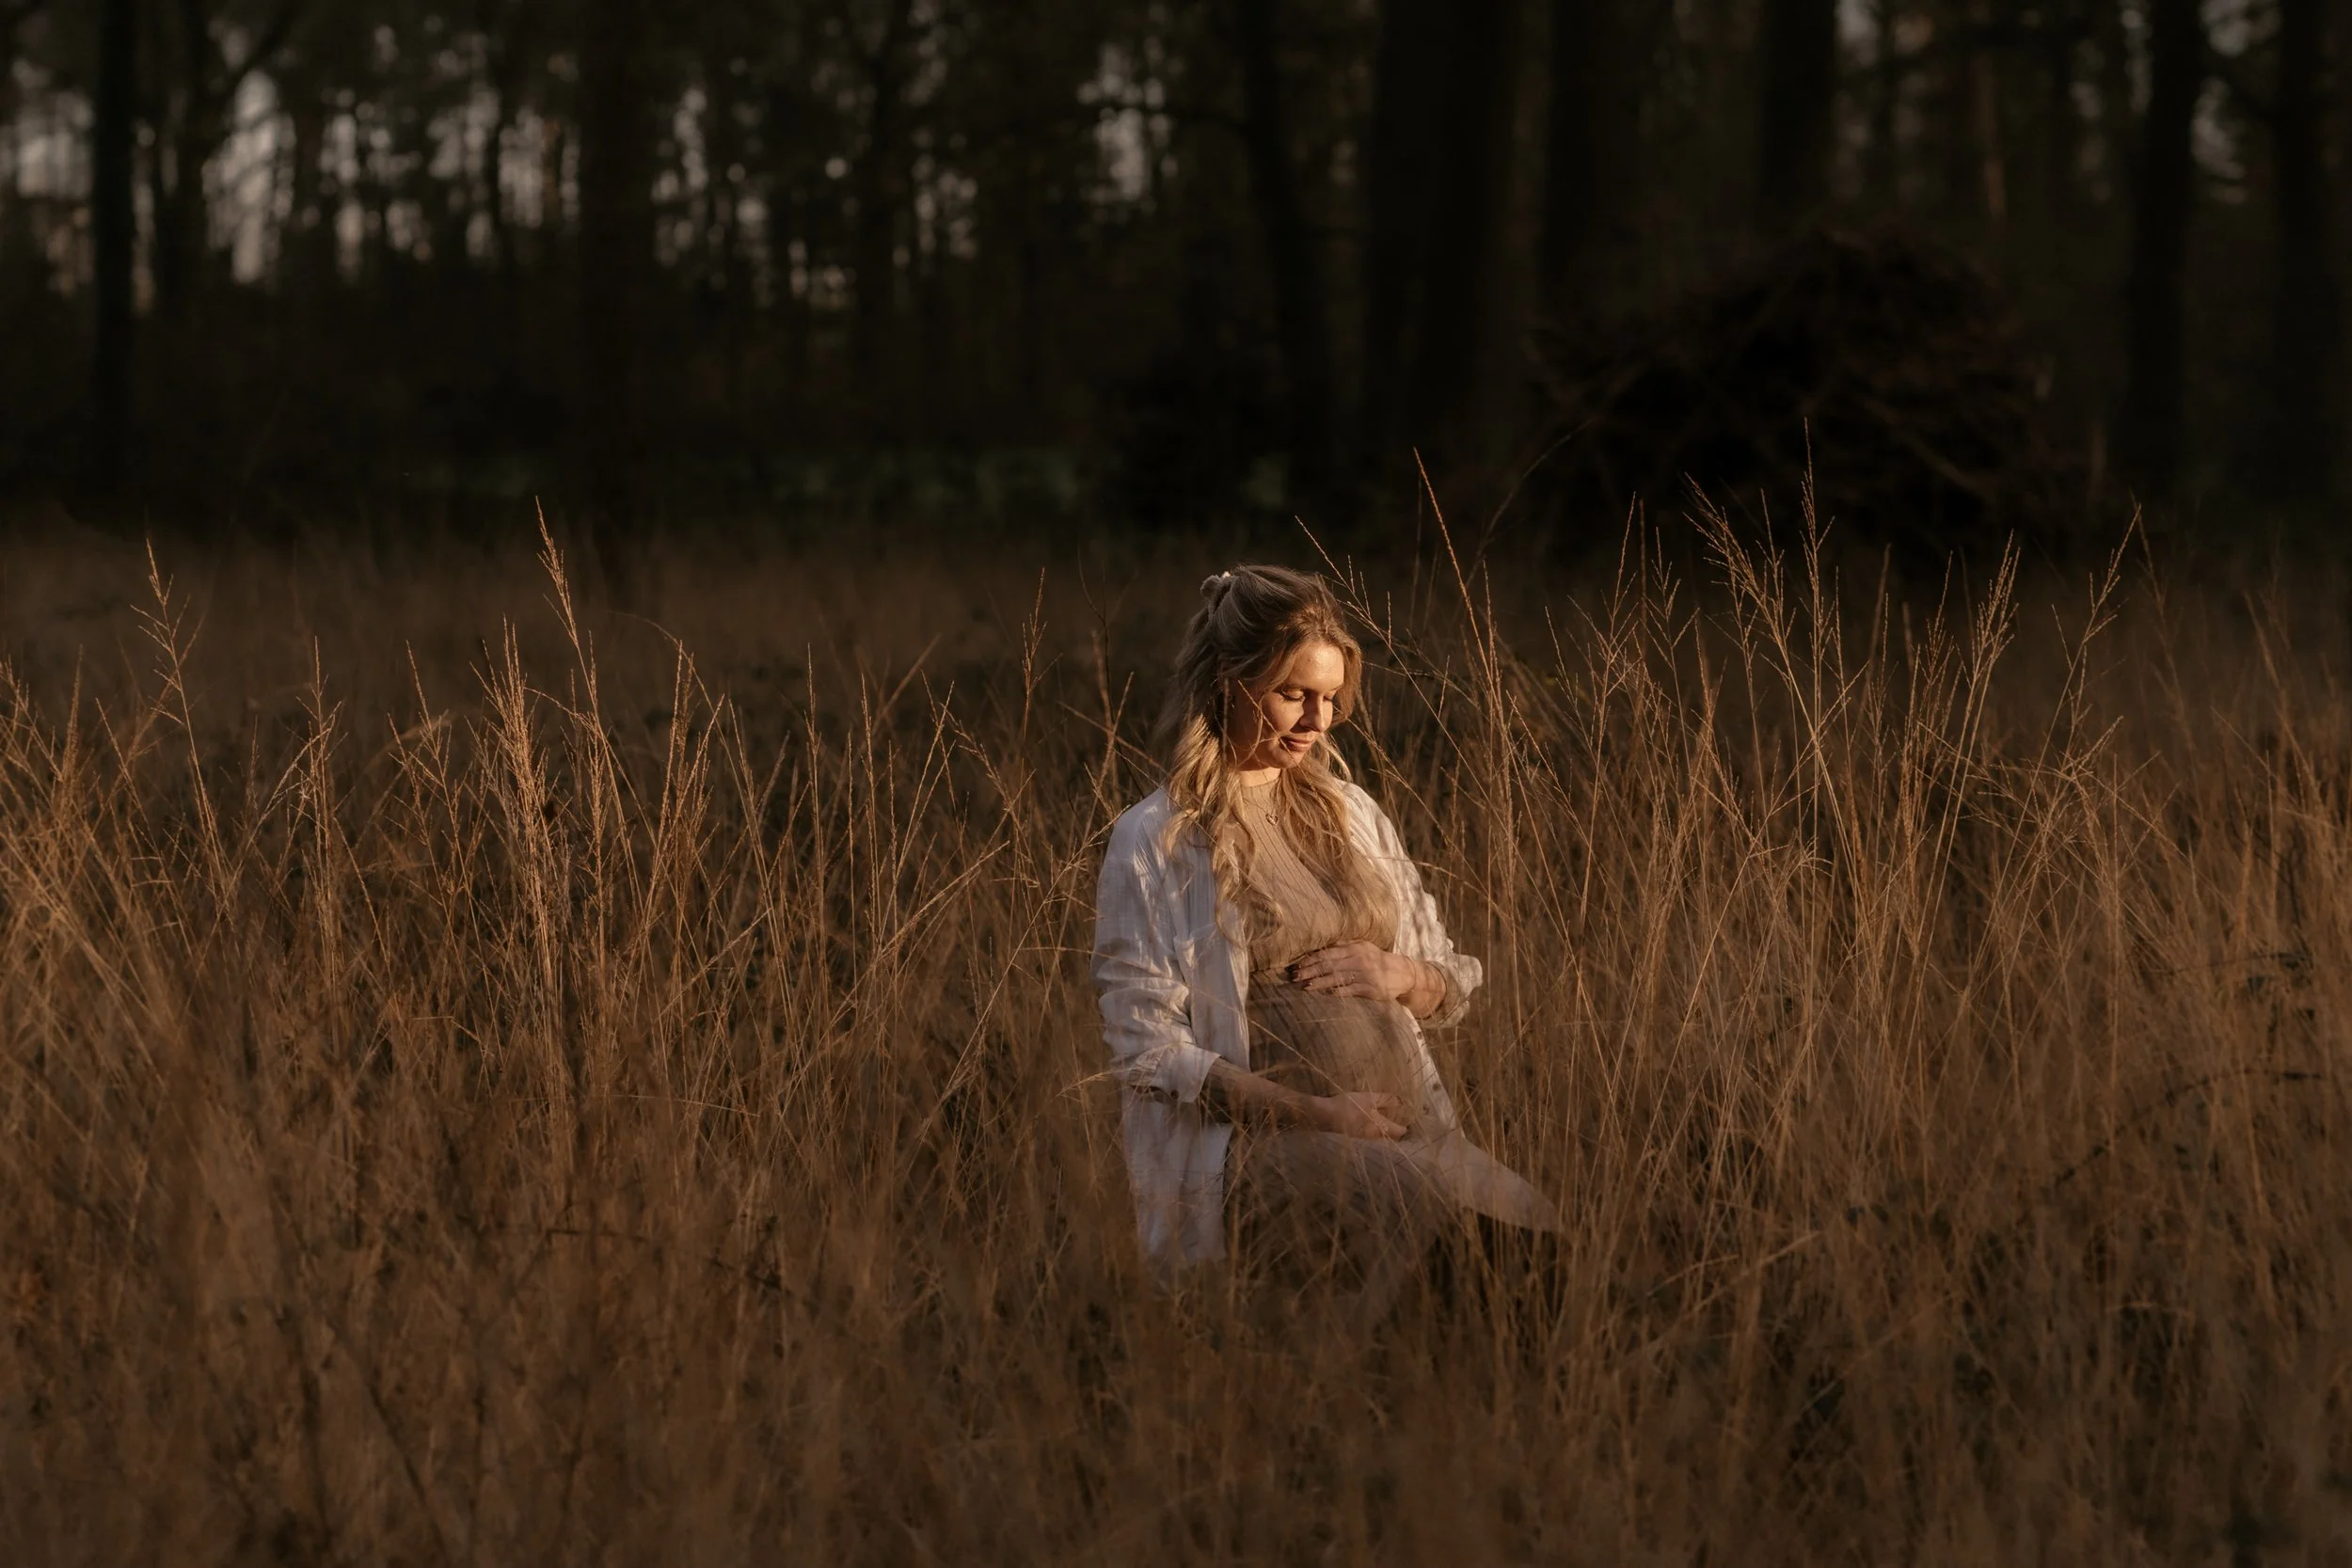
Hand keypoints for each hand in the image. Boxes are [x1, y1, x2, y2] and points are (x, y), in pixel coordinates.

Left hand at [1290, 941, 1419, 1003]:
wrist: (1403, 973)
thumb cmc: (1377, 960)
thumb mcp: (1362, 947)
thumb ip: (1343, 947)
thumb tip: (1320, 948)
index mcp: (1354, 948)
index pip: (1327, 953)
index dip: (1310, 959)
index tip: (1296, 964)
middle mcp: (1359, 959)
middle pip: (1329, 965)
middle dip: (1310, 971)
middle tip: (1294, 976)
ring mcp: (1365, 975)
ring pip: (1338, 978)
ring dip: (1320, 983)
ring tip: (1306, 987)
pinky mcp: (1371, 989)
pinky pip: (1351, 990)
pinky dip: (1338, 992)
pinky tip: (1327, 994)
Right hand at [1315, 1090, 1407, 1139]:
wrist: (1323, 1116)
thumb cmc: (1348, 1106)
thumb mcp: (1368, 1098)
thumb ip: (1386, 1099)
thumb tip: (1402, 1101)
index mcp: (1381, 1128)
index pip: (1400, 1132)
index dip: (1406, 1126)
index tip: (1408, 1120)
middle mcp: (1375, 1139)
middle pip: (1390, 1139)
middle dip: (1395, 1133)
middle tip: (1397, 1122)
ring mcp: (1364, 1142)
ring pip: (1379, 1140)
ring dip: (1383, 1134)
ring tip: (1383, 1124)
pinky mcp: (1354, 1142)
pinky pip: (1368, 1140)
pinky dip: (1371, 1135)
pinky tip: (1367, 1126)